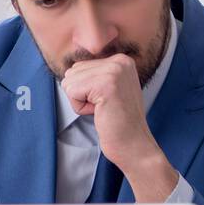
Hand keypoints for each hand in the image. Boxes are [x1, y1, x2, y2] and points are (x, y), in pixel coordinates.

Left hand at [61, 55, 178, 201]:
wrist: (133, 145)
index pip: (80, 66)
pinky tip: (100, 113)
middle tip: (105, 107)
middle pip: (73, 72)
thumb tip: (69, 69)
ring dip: (81, 101)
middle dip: (81, 94)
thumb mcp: (109, 89)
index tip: (107, 101)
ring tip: (103, 110)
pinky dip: (80, 108)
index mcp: (121, 60)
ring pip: (70, 81)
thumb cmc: (118, 121)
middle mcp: (120, 61)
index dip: (86, 89)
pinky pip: (72, 92)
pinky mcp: (105, 84)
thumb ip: (94, 75)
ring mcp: (114, 71)